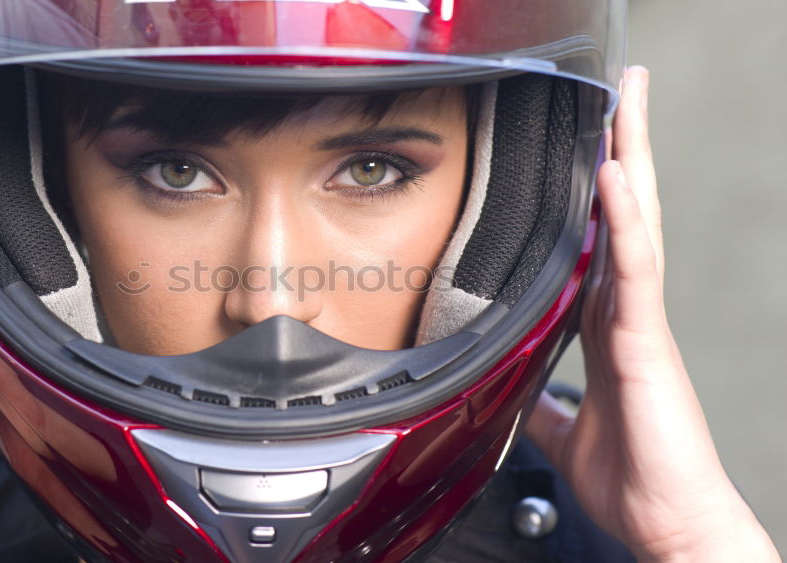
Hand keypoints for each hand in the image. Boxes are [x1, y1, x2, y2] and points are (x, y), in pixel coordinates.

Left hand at [525, 67, 778, 560]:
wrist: (668, 524)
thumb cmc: (635, 478)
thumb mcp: (563, 429)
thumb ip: (542, 401)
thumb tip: (514, 389)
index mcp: (606, 323)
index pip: (596, 237)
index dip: (593, 188)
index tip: (585, 140)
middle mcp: (627, 311)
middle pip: (623, 213)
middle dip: (622, 148)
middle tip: (622, 88)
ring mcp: (641, 321)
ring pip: (635, 223)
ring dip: (629, 158)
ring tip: (625, 99)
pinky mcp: (649, 342)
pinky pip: (636, 268)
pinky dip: (623, 219)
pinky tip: (614, 174)